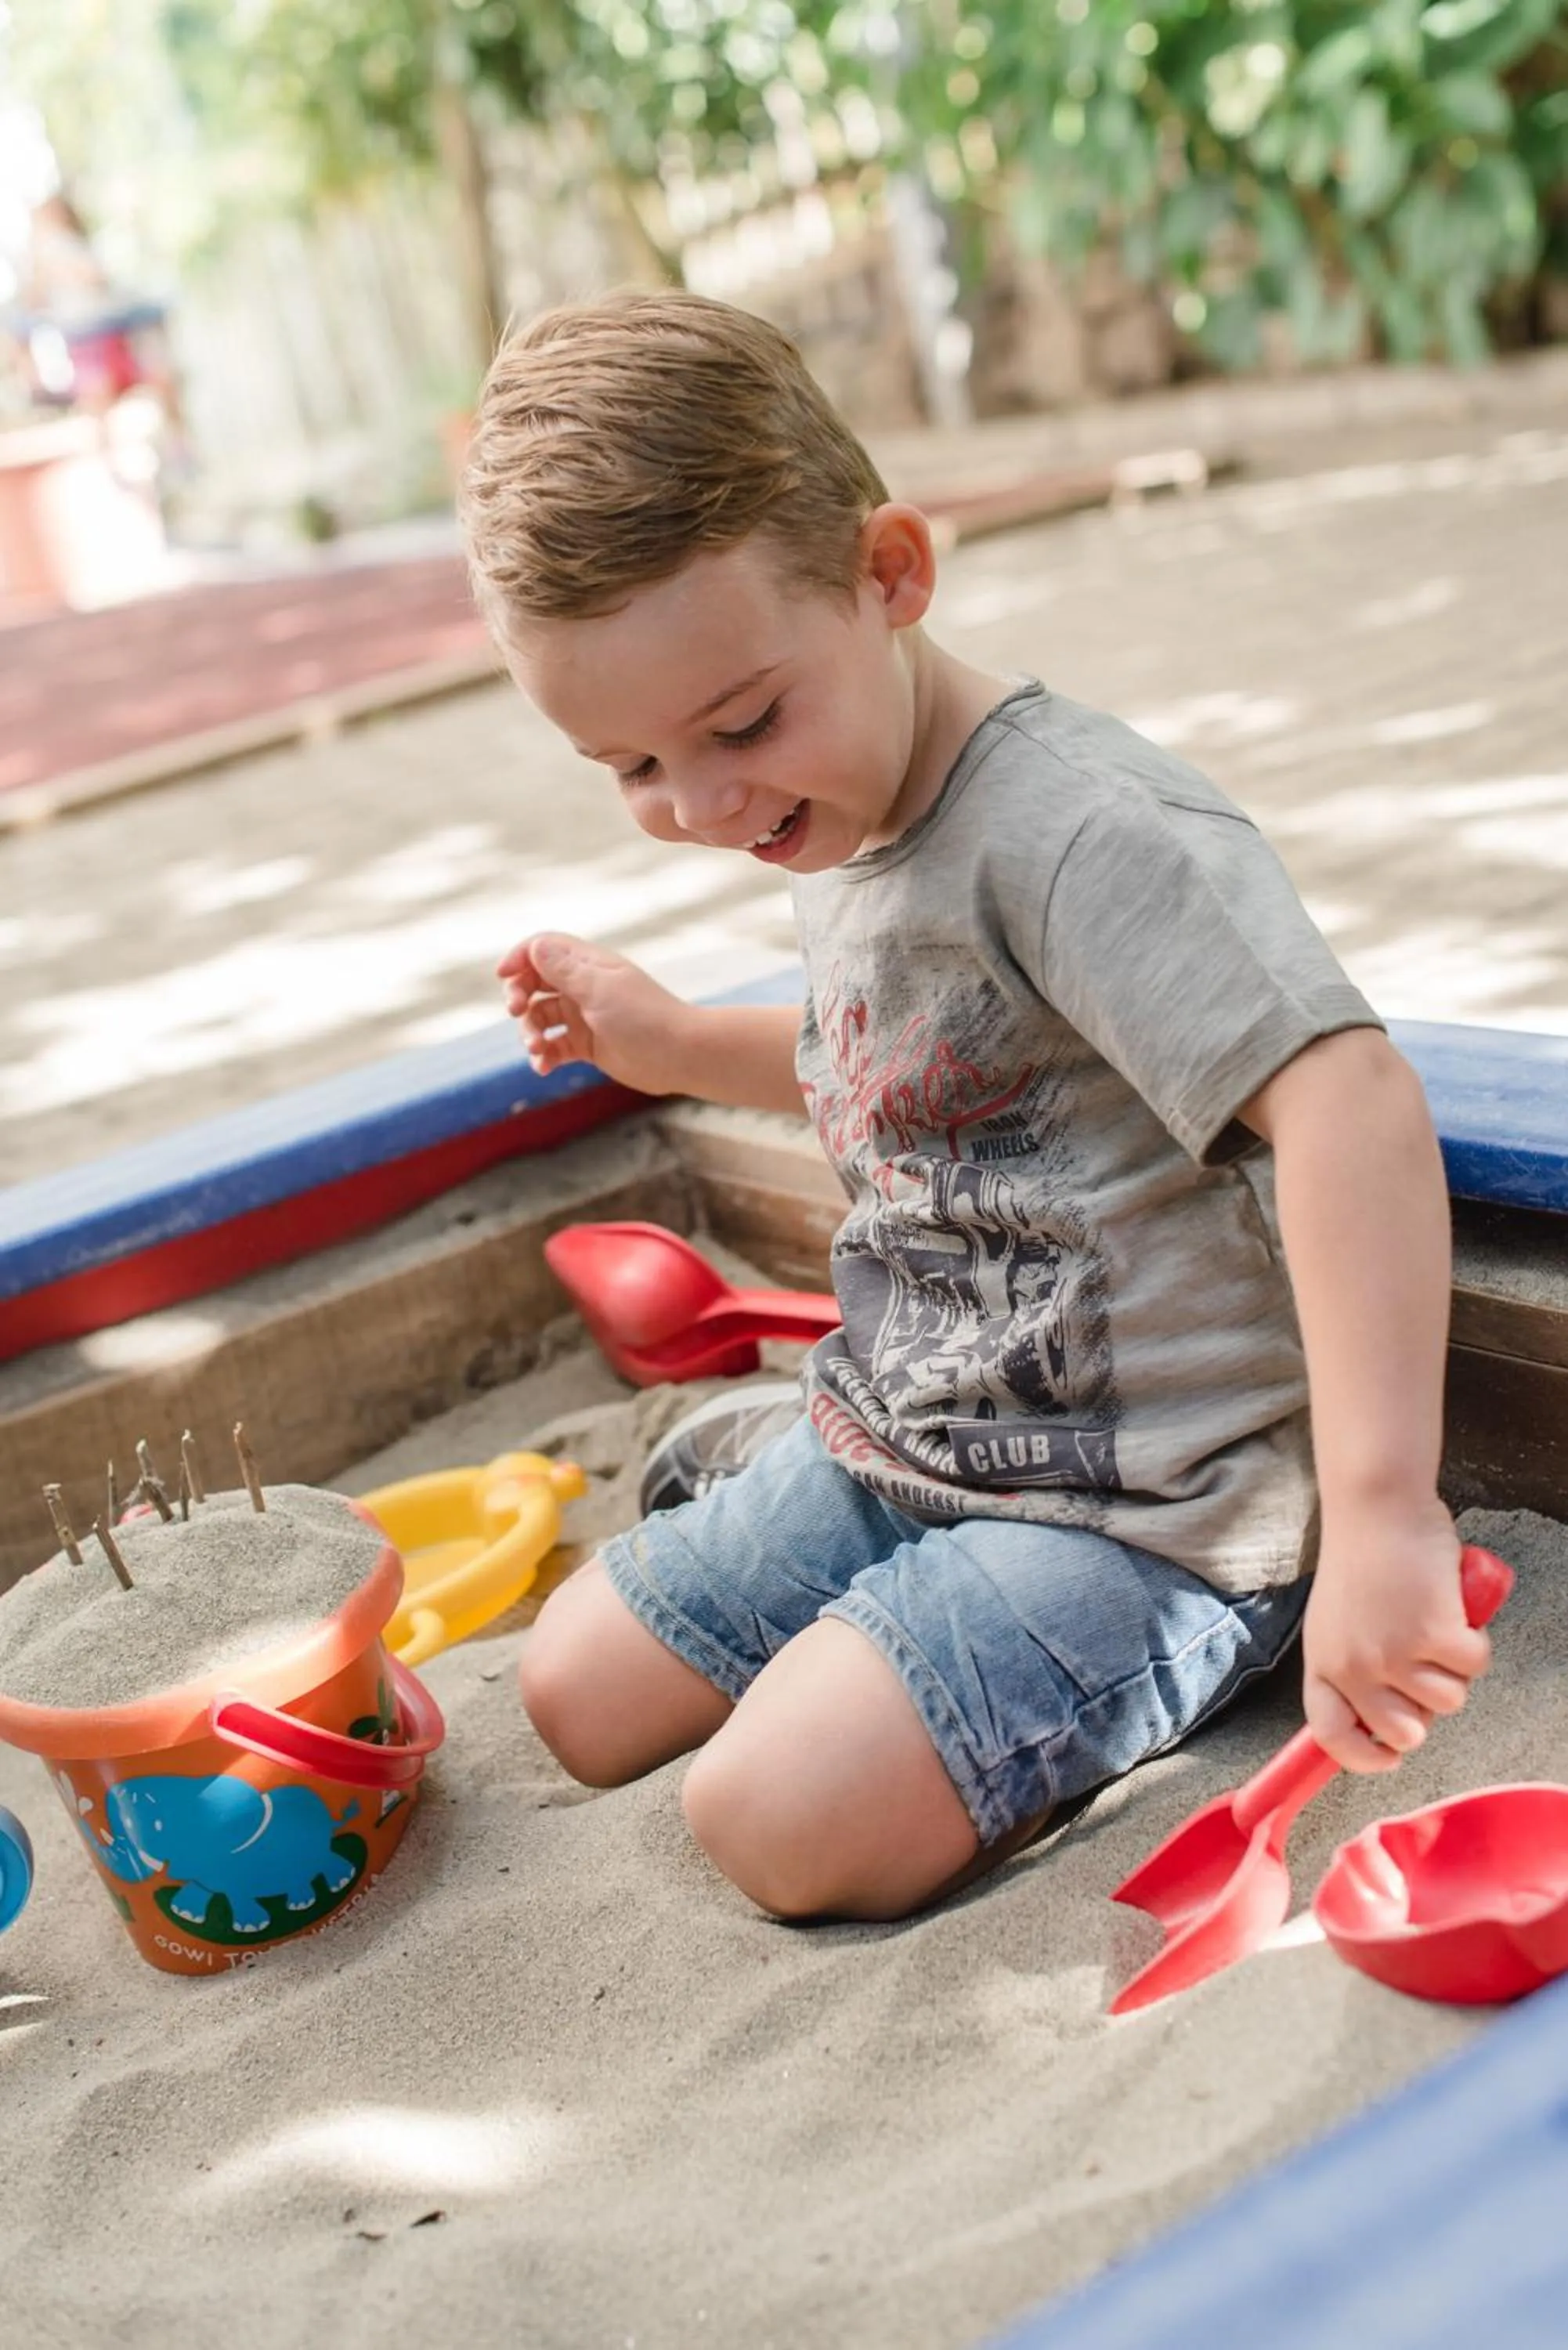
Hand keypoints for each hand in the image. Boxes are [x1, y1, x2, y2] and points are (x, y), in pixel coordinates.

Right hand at [496, 931, 696, 1096]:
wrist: (680, 1055)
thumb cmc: (644, 1018)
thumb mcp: (600, 990)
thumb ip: (565, 970)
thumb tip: (535, 946)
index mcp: (588, 965)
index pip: (543, 949)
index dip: (520, 957)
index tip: (503, 975)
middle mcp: (583, 987)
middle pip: (534, 982)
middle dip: (519, 995)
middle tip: (517, 1011)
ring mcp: (584, 1016)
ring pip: (540, 1017)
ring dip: (529, 1031)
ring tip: (537, 1049)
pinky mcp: (587, 1045)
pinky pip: (554, 1047)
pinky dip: (543, 1055)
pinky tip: (543, 1067)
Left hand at [1301, 1504, 1492, 1772]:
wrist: (1376, 1507)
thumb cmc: (1362, 1558)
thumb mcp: (1336, 1622)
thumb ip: (1354, 1666)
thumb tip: (1390, 1714)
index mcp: (1323, 1664)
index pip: (1332, 1736)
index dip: (1362, 1758)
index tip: (1388, 1757)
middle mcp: (1355, 1667)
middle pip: (1404, 1732)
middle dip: (1427, 1711)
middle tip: (1428, 1669)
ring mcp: (1394, 1653)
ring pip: (1448, 1701)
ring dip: (1454, 1669)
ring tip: (1436, 1625)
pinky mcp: (1433, 1633)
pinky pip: (1474, 1665)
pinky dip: (1476, 1643)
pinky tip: (1456, 1613)